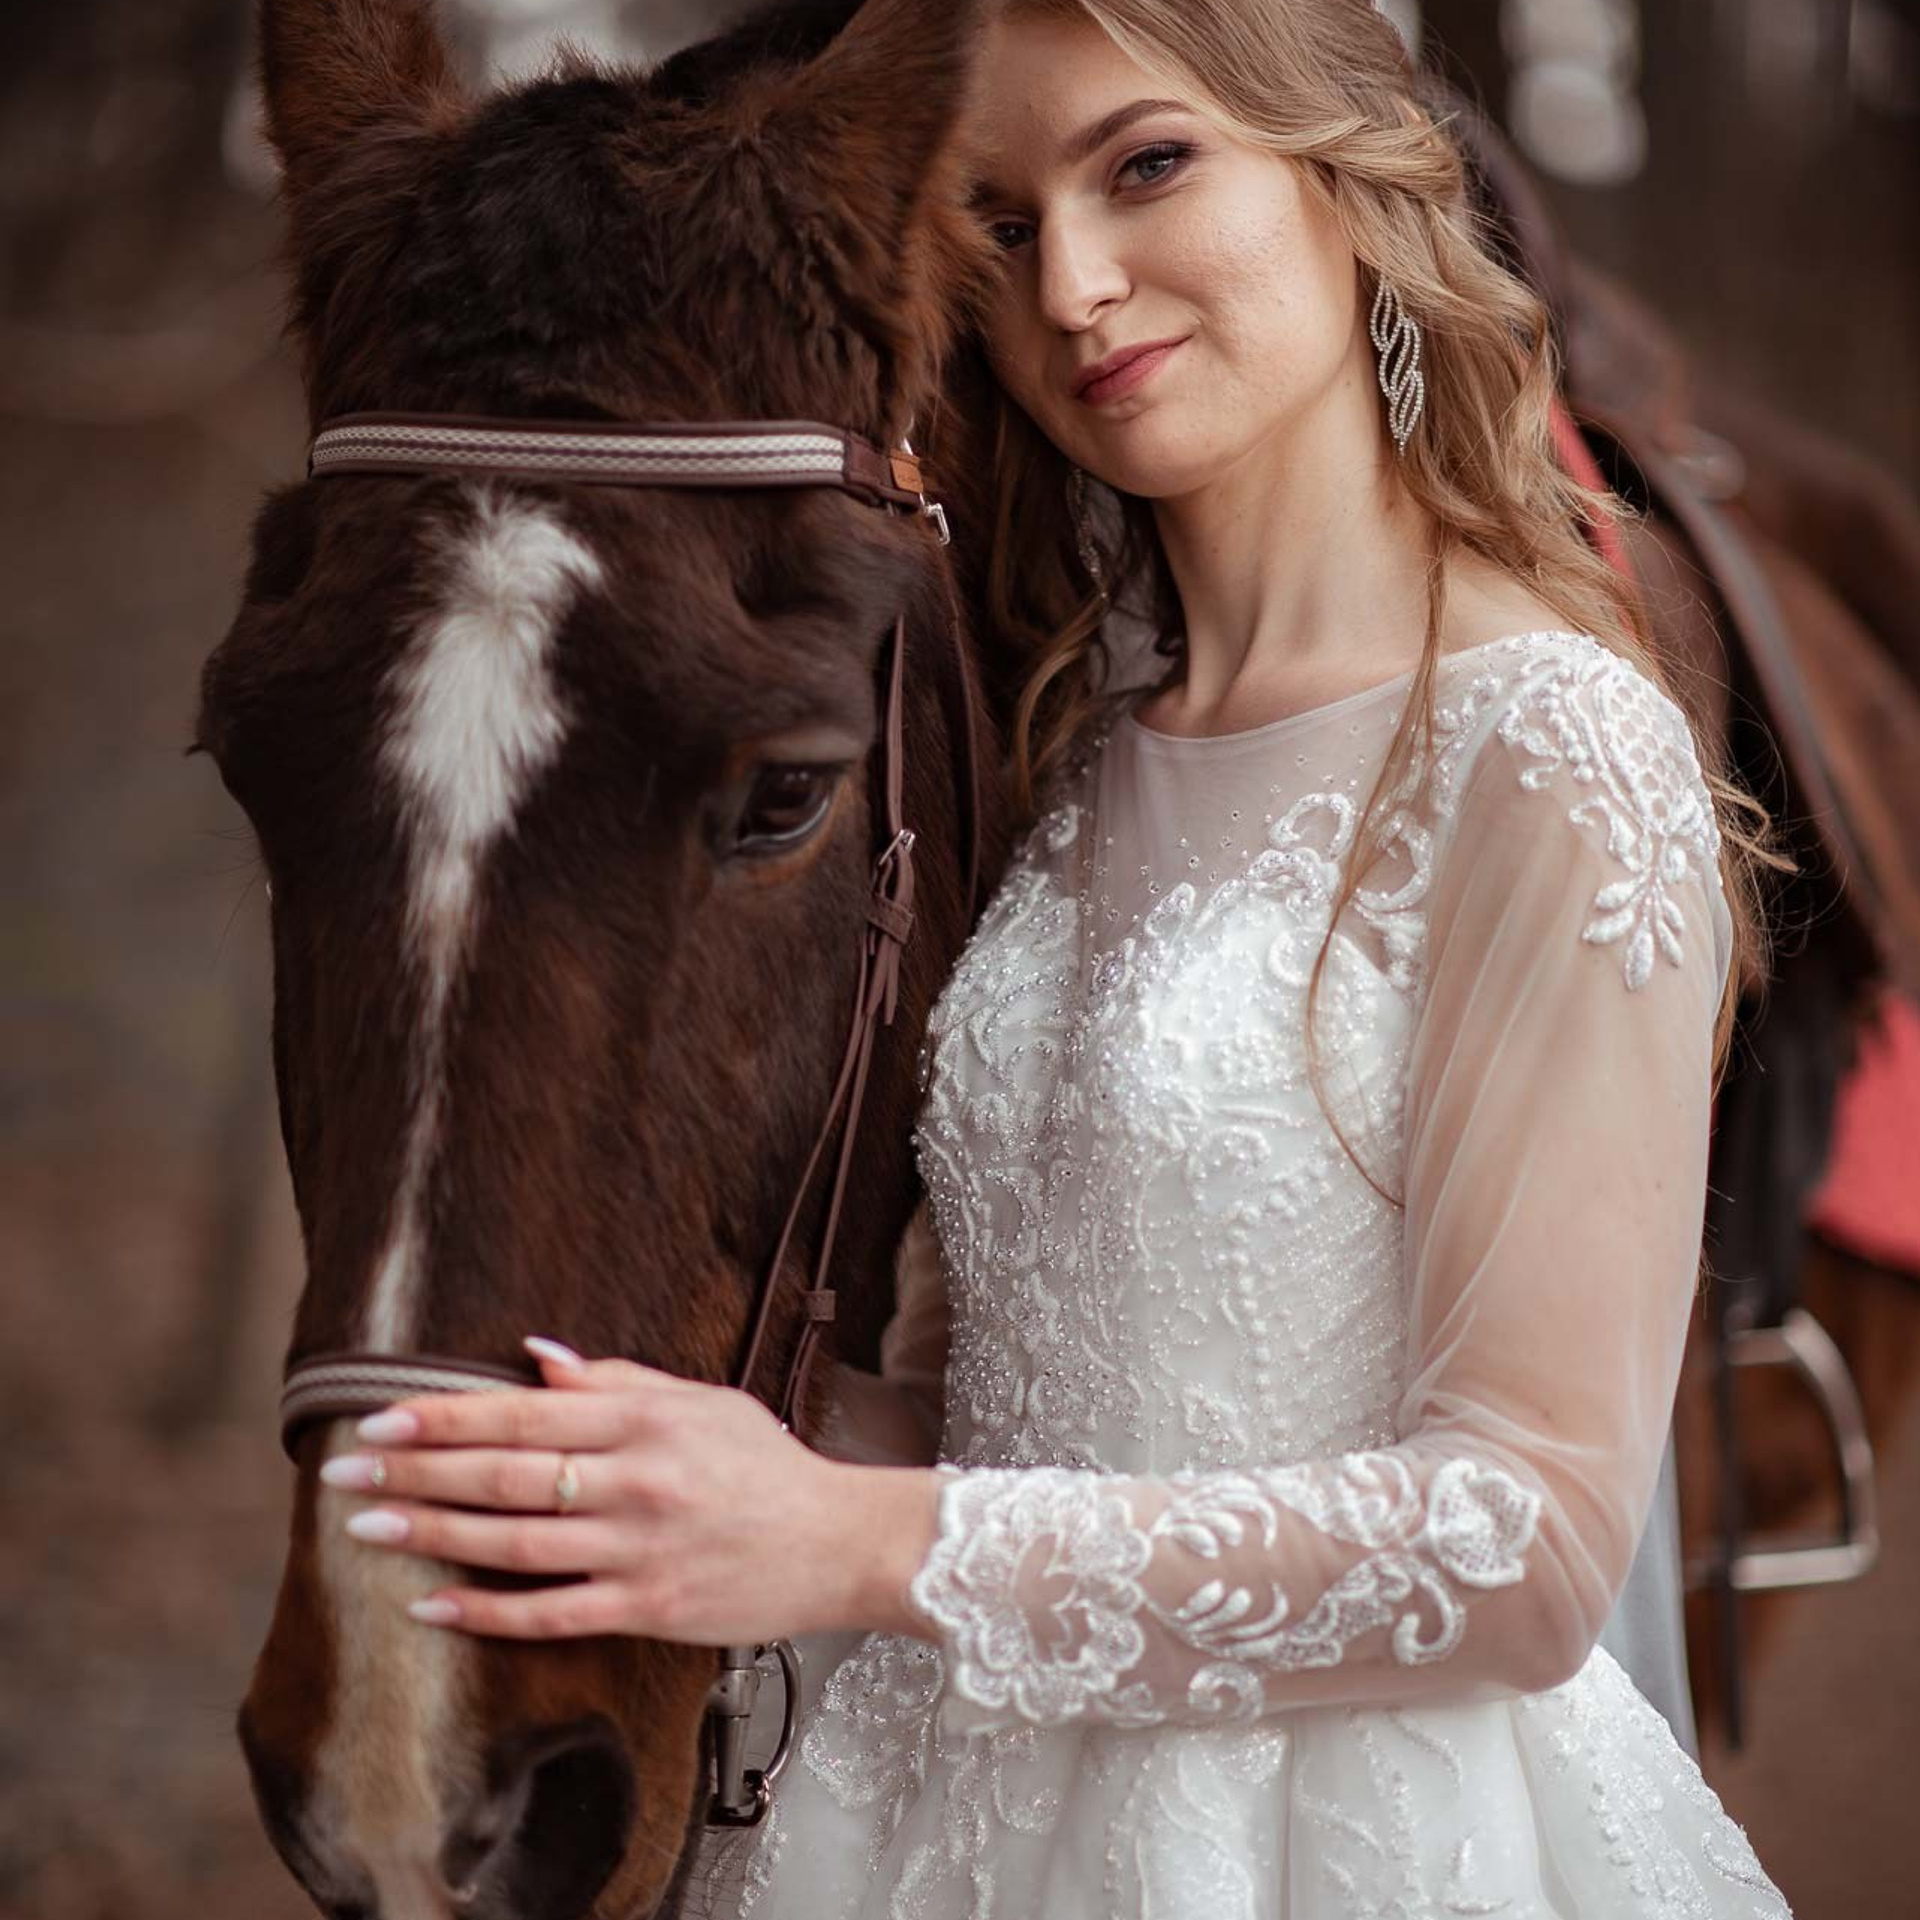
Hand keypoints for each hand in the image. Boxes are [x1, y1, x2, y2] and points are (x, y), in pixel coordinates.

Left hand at [318, 1337, 940, 1643]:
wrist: (840, 1541)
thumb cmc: (768, 1465)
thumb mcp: (702, 1402)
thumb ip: (617, 1381)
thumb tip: (536, 1357)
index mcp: (645, 1420)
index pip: (523, 1411)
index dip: (444, 1414)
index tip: (379, 1416)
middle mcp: (635, 1480)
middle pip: (504, 1474)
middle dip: (415, 1470)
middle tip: (341, 1471)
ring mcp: (639, 1549)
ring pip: (513, 1542)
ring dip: (431, 1533)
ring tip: (365, 1529)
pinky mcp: (648, 1608)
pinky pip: (550, 1613)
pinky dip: (485, 1611)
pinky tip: (430, 1605)